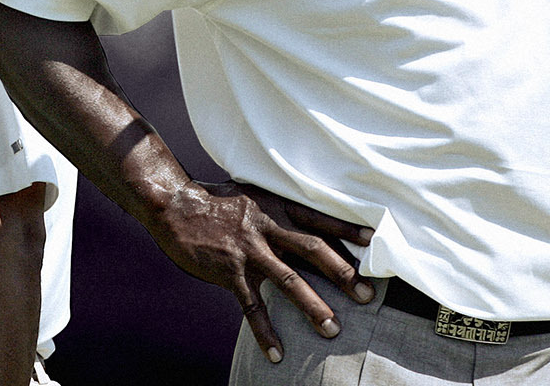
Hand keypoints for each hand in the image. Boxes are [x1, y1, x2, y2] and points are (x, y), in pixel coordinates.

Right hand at [146, 180, 374, 362]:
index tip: (374, 241)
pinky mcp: (229, 271)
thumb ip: (281, 212)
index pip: (318, 219)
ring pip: (287, 280)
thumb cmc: (219, 201)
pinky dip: (265, 331)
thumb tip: (311, 227)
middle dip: (342, 273)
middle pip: (311, 250)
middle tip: (367, 296)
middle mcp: (267, 226)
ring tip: (333, 329)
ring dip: (312, 306)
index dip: (347, 230)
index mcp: (276, 207)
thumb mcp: (254, 196)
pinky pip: (251, 306)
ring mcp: (248, 250)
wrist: (175, 205)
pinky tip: (277, 353)